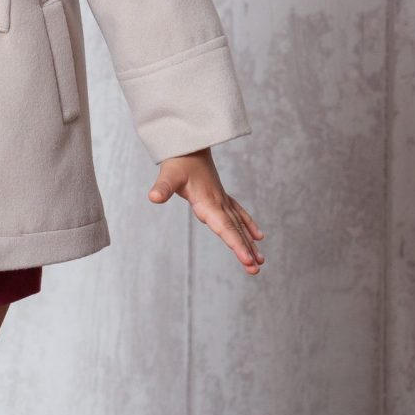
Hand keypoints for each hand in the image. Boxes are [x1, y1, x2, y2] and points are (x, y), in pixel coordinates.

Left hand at [147, 149, 263, 274]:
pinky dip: (248, 225)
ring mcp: (222, 200)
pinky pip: (238, 214)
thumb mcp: (168, 175)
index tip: (247, 261)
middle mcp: (219, 203)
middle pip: (234, 230)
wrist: (189, 144)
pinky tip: (258, 237)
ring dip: (249, 243)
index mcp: (209, 202)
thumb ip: (163, 187)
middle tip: (256, 270)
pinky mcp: (220, 197)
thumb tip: (153, 197)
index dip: (236, 245)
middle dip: (245, 251)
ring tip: (260, 262)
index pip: (225, 228)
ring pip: (239, 225)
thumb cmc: (178, 161)